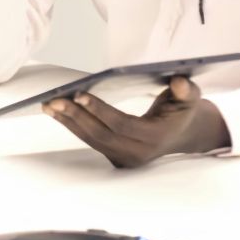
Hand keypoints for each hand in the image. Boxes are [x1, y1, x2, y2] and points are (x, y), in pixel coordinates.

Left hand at [44, 76, 231, 167]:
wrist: (183, 134)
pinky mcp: (115, 157)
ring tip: (49, 105)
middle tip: (54, 100)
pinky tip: (58, 113)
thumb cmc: (182, 111)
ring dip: (68, 122)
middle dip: (75, 116)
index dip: (100, 110)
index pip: (122, 124)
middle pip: (100, 134)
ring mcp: (125, 158)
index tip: (79, 94)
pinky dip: (73, 126)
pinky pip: (91, 141)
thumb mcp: (190, 98)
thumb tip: (179, 81)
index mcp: (155, 137)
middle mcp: (138, 152)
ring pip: (92, 140)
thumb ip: (186, 90)